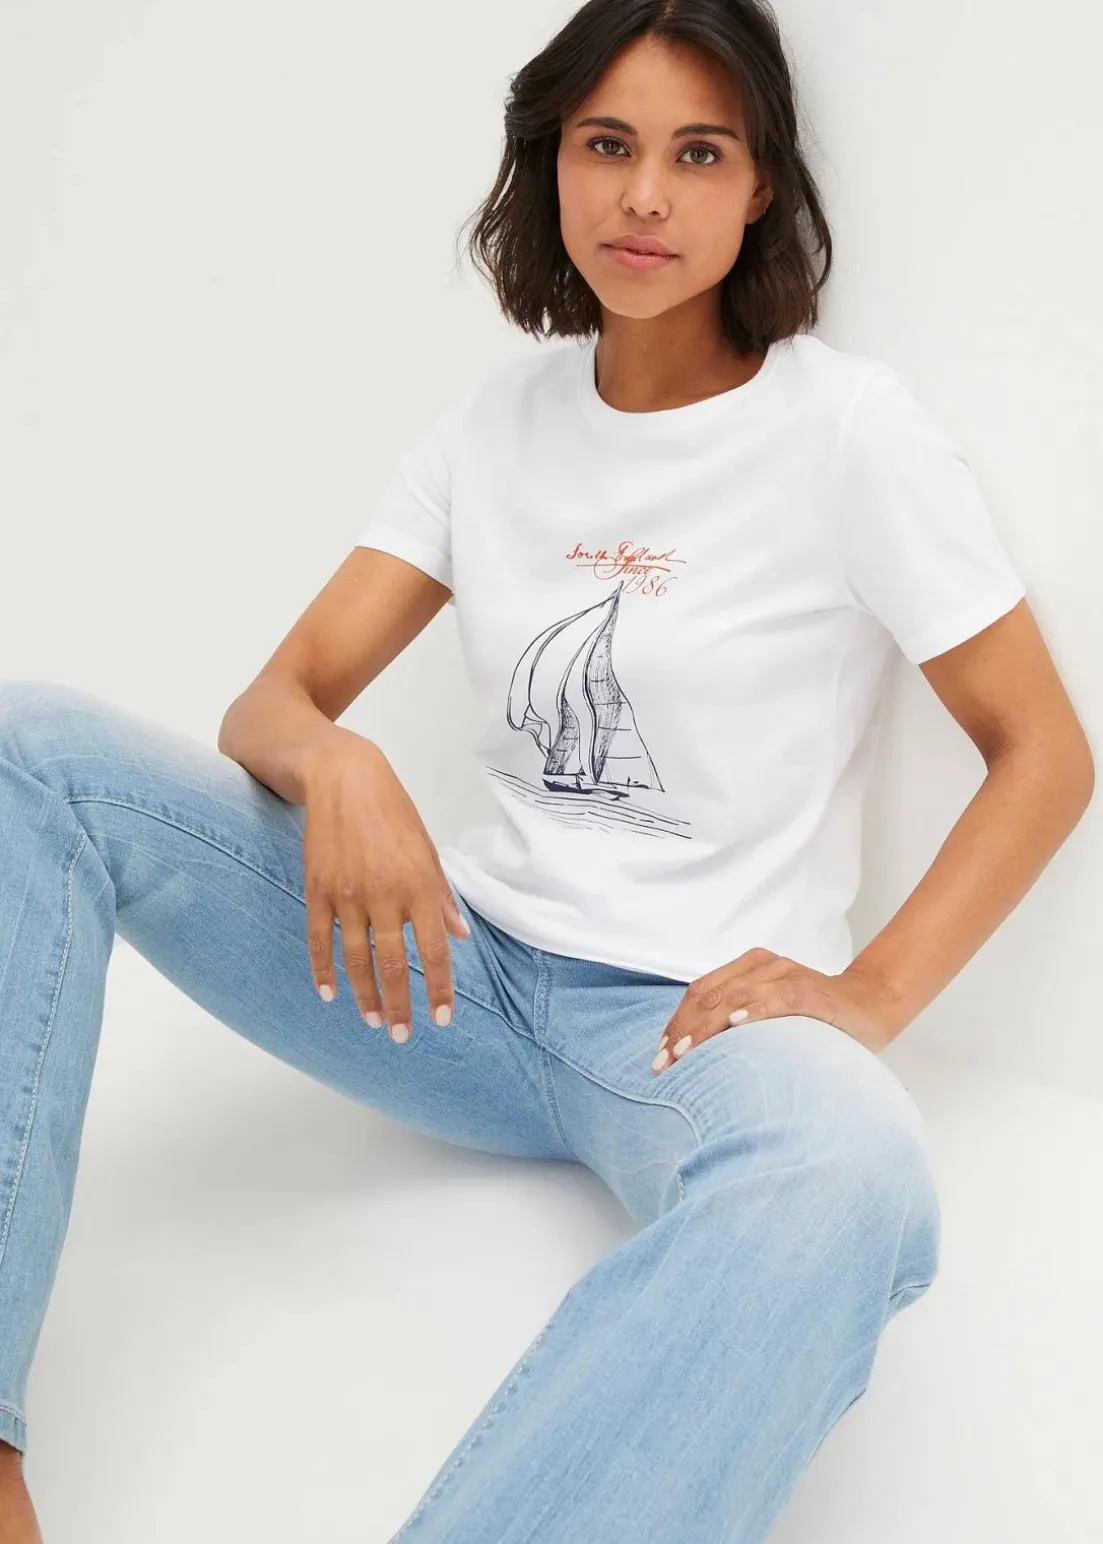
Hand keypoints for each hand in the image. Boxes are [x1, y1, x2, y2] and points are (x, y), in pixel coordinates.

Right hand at [301, 729, 470, 1041]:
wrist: (341, 775)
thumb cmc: (391, 809)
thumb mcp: (426, 848)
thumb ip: (441, 896)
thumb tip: (459, 936)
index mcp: (419, 883)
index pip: (435, 949)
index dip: (439, 988)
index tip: (442, 1017)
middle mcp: (385, 893)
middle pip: (394, 963)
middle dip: (400, 1005)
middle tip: (402, 1035)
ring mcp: (347, 894)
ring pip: (356, 959)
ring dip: (365, 996)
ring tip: (373, 1021)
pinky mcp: (317, 889)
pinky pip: (319, 940)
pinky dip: (323, 970)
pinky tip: (329, 993)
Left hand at [651, 949, 898, 1073]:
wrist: (870, 1005)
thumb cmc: (813, 1017)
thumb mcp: (769, 1015)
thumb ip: (738, 1023)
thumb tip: (694, 1054)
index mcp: (749, 967)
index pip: (701, 992)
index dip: (677, 1022)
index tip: (661, 1054)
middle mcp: (764, 965)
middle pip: (711, 994)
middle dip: (684, 1030)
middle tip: (666, 1062)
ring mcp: (788, 975)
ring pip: (737, 994)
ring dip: (708, 1025)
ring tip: (687, 1052)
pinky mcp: (812, 991)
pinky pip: (780, 996)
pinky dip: (756, 1009)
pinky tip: (737, 1024)